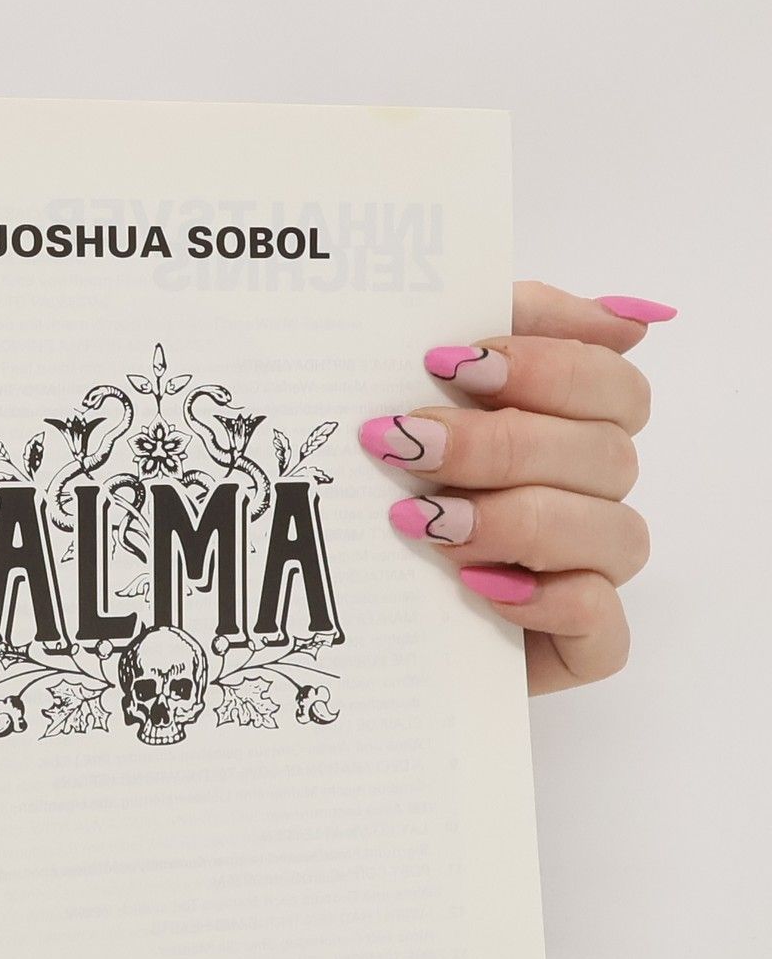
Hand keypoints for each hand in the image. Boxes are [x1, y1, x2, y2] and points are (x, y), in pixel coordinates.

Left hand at [360, 281, 670, 694]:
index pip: (610, 382)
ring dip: (515, 519)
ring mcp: (589, 571)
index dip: (545, 365)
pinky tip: (475, 586)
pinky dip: (544, 600)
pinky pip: (599, 620)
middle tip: (406, 444)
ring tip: (423, 523)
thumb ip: (496, 327)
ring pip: (612, 532)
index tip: (449, 362)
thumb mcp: (412, 394)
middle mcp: (589, 495)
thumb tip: (620, 313)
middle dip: (502, 444)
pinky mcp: (575, 644)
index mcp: (570, 428)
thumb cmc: (377, 488)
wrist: (337, 605)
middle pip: (606, 453)